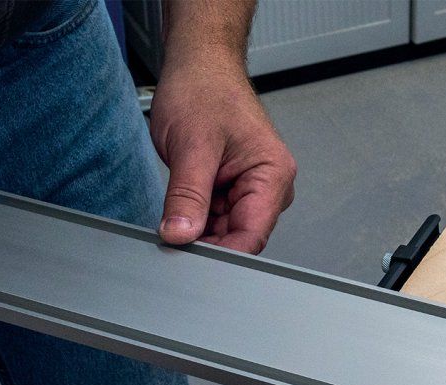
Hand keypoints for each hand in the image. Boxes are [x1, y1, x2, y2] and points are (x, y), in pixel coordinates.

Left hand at [150, 61, 295, 253]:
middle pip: (239, 239)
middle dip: (206, 242)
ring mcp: (250, 190)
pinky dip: (193, 219)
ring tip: (174, 212)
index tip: (189, 259)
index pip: (251, 236)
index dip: (221, 253)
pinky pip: (212, 220)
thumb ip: (187, 196)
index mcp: (273, 176)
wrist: (198, 65)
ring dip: (197, 230)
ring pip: (222, 233)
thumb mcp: (192, 146)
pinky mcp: (231, 190)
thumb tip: (180, 234)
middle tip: (172, 237)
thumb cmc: (205, 89)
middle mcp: (268, 187)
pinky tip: (179, 208)